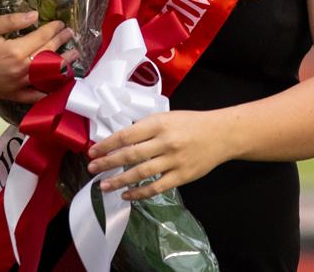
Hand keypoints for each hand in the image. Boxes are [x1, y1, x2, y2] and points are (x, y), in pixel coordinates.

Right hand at [0, 12, 72, 104]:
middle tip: (70, 34)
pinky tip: (57, 86)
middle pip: (48, 55)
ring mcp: (17, 85)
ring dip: (62, 65)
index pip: (41, 38)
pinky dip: (48, 91)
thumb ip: (12, 21)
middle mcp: (20, 70)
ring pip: (47, 76)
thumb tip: (34, 16)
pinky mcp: (12, 95)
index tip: (61, 23)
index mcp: (14, 51)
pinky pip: (35, 96)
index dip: (53, 29)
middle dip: (61, 42)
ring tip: (73, 56)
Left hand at [85, 110, 230, 199]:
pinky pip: (156, 187)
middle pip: (129, 154)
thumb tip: (120, 140)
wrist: (221, 134)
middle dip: (107, 163)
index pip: (125, 135)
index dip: (107, 144)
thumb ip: (145, 128)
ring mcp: (173, 161)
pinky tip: (127, 195)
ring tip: (104, 186)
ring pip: (140, 173)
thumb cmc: (190, 123)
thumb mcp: (165, 117)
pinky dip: (139, 193)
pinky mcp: (182, 177)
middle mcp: (164, 142)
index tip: (92, 151)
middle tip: (92, 169)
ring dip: (119, 180)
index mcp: (157, 123)